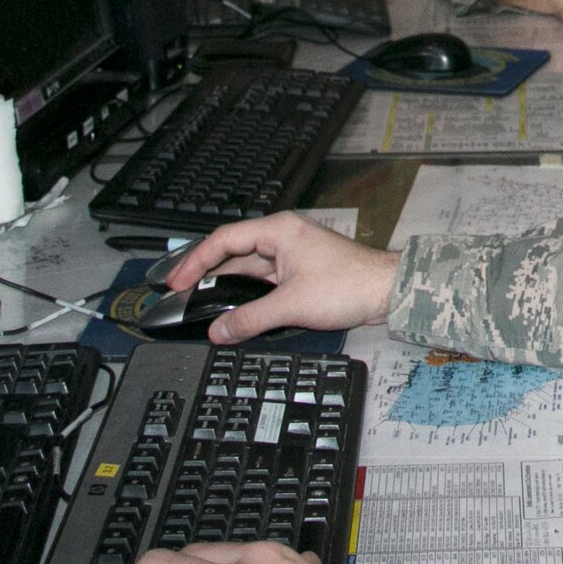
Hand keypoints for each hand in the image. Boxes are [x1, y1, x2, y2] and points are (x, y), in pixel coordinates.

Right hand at [161, 212, 399, 344]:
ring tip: (199, 303)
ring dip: (226, 286)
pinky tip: (233, 311)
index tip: (176, 282)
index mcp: (278, 231)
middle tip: (178, 293)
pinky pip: (263, 281)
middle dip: (206, 273)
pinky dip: (247, 295)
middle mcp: (282, 238)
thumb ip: (250, 319)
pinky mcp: (299, 273)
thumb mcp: (291, 305)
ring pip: (248, 269)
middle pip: (233, 253)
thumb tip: (218, 332)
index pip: (223, 240)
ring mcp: (291, 255)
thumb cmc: (348, 285)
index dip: (195, 261)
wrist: (387, 291)